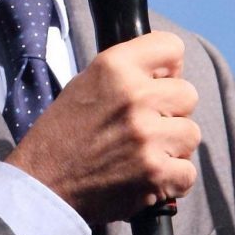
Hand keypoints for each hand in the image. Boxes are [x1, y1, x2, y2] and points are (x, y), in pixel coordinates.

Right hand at [8, 31, 200, 226]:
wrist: (43, 186)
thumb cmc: (62, 136)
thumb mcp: (85, 84)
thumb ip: (127, 73)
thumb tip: (167, 73)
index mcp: (115, 68)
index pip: (172, 47)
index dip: (169, 68)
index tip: (158, 83)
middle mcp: (134, 96)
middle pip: (188, 94)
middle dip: (171, 112)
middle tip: (146, 126)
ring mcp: (147, 136)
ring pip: (191, 134)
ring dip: (173, 147)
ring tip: (144, 154)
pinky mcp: (155, 173)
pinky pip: (188, 172)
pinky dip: (171, 180)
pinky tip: (148, 178)